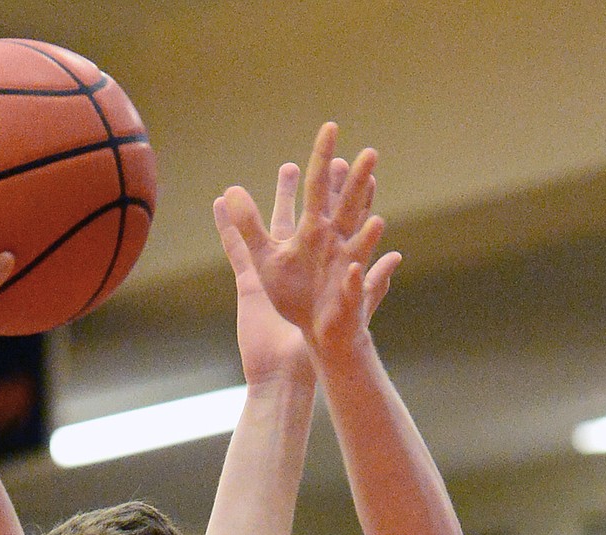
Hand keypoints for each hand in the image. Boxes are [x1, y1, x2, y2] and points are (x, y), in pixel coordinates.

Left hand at [219, 122, 400, 360]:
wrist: (309, 336)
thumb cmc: (292, 297)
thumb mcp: (263, 260)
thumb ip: (247, 227)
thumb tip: (227, 191)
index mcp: (313, 232)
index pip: (317, 189)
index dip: (322, 160)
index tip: (330, 127)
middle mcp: (334, 245)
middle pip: (346, 208)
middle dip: (354, 183)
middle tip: (368, 153)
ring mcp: (346, 269)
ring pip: (359, 240)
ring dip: (367, 226)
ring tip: (377, 211)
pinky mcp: (349, 298)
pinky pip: (355, 289)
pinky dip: (356, 281)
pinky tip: (354, 269)